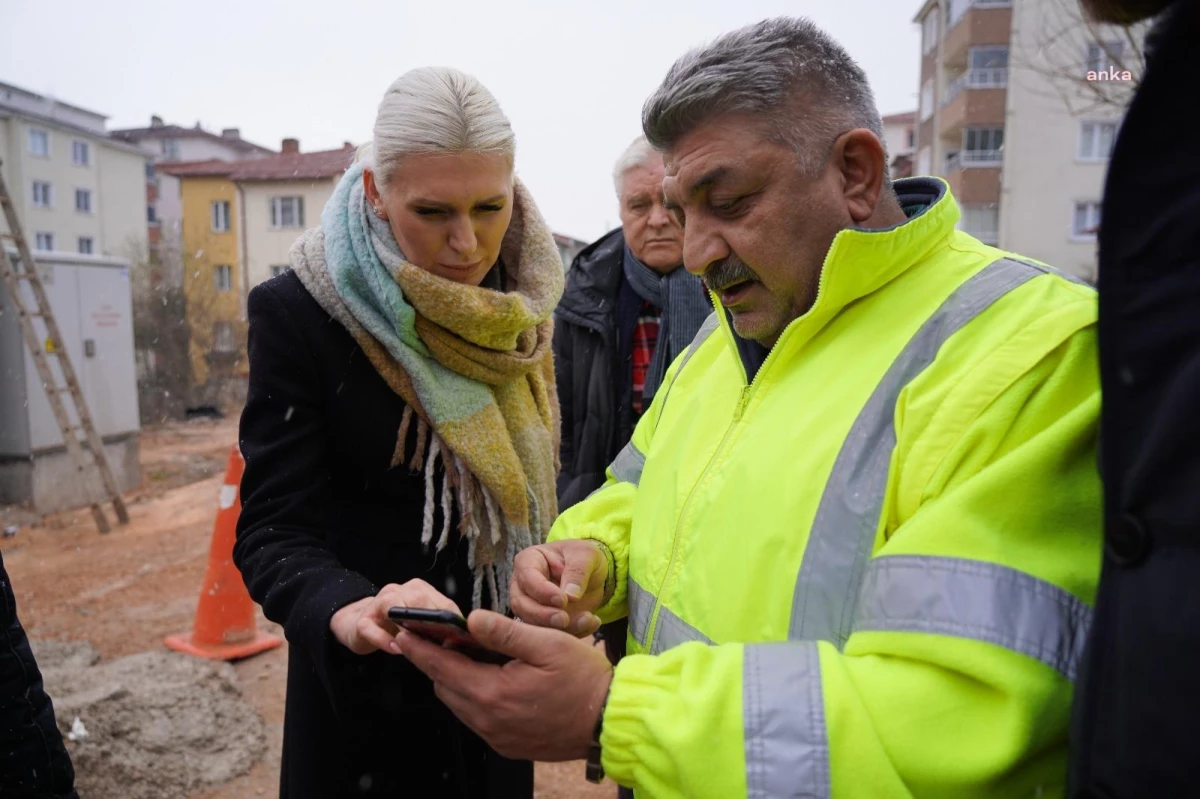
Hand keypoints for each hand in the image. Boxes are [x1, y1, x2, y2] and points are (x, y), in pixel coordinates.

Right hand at [329, 579, 459, 655]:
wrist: (359, 624)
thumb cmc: (395, 625)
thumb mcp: (418, 624)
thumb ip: (436, 626)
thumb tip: (458, 641)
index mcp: (419, 590)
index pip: (441, 601)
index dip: (450, 620)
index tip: (458, 637)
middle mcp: (399, 591)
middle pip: (419, 600)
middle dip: (430, 621)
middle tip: (439, 643)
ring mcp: (378, 603)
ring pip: (393, 607)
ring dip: (406, 628)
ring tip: (415, 645)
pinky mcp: (362, 621)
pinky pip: (371, 629)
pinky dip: (384, 640)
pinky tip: (395, 649)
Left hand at [398, 610, 612, 760]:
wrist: (608, 720)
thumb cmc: (583, 679)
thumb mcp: (547, 644)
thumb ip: (505, 632)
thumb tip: (470, 620)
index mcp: (493, 693)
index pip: (441, 668)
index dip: (419, 649)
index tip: (403, 633)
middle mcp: (488, 720)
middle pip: (445, 687)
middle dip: (437, 662)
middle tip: (441, 637)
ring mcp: (497, 736)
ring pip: (459, 704)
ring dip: (456, 679)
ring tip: (468, 655)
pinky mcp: (507, 744)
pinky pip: (477, 718)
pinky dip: (474, 696)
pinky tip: (491, 679)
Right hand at [511, 540, 609, 636]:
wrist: (590, 575)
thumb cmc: (582, 558)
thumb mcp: (586, 555)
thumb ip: (577, 571)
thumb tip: (571, 595)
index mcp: (528, 560)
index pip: (527, 577)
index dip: (543, 591)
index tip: (563, 600)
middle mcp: (522, 585)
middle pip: (522, 604)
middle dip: (543, 615)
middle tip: (565, 619)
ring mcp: (528, 606)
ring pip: (533, 623)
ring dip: (558, 628)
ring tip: (586, 621)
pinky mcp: (540, 624)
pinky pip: (548, 634)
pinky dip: (570, 633)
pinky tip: (590, 624)